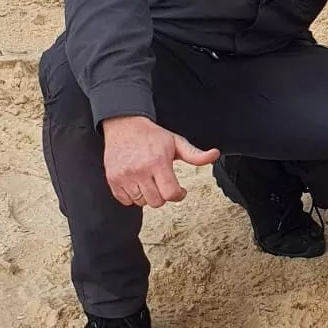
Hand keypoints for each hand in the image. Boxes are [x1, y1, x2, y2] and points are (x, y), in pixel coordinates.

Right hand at [101, 115, 220, 208]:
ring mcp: (124, 176)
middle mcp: (140, 170)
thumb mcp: (177, 142)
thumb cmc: (152, 136)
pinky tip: (137, 183)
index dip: (179, 195)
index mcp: (158, 162)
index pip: (170, 194)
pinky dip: (132, 196)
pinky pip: (125, 201)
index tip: (180, 190)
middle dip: (163, 195)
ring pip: (141, 202)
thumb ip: (195, 154)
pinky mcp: (113, 179)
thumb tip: (214, 155)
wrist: (124, 125)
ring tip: (149, 181)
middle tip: (163, 183)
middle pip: (156, 202)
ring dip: (148, 196)